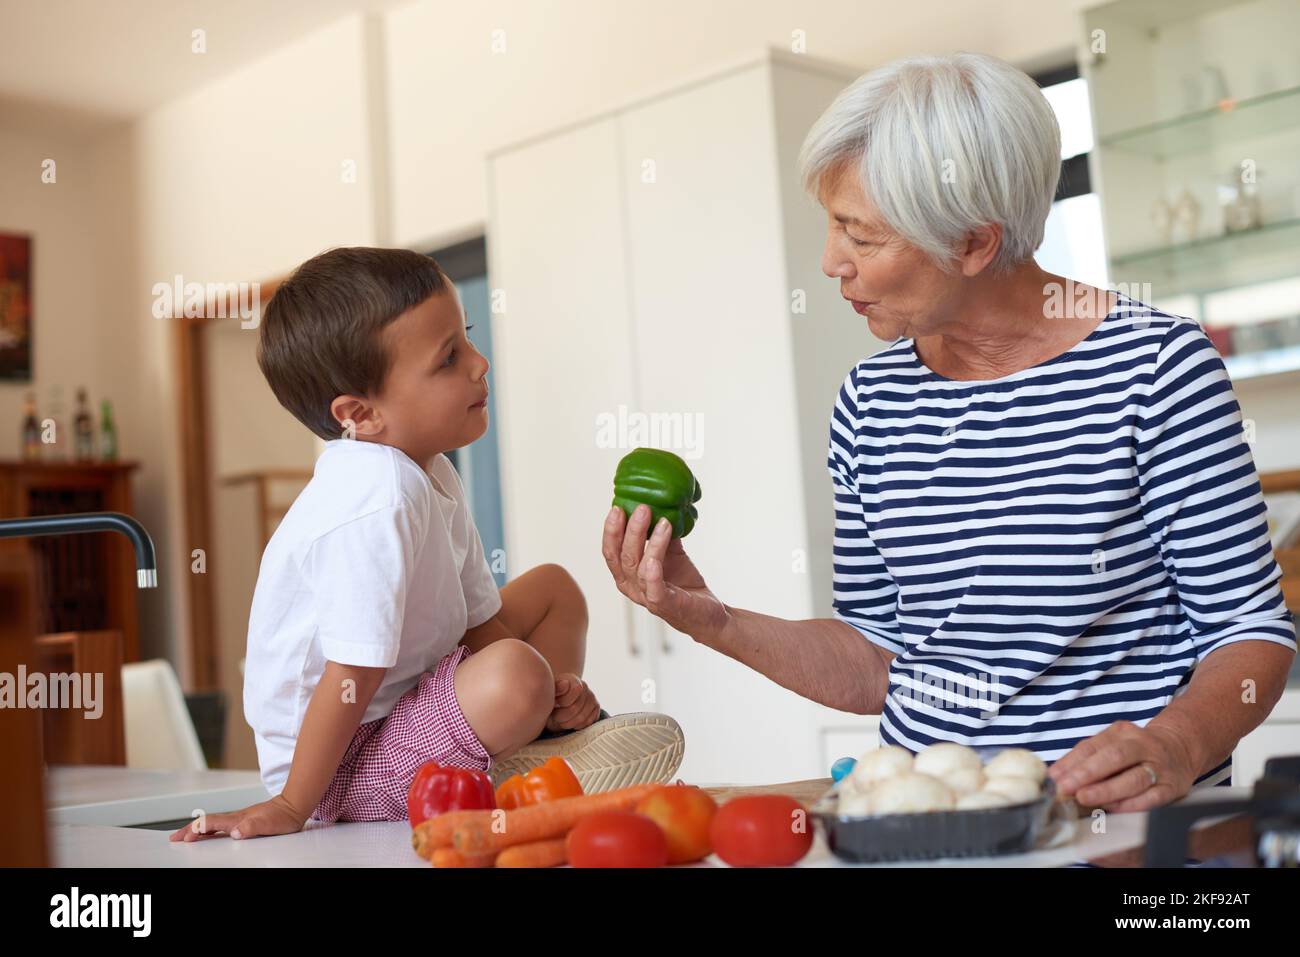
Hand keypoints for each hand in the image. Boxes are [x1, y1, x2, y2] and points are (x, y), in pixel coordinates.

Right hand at [168, 793, 308, 842]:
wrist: (294, 805)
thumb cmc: (283, 816)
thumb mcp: (269, 824)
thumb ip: (253, 827)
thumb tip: (235, 832)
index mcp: (238, 819)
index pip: (212, 824)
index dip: (197, 830)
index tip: (183, 837)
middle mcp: (236, 818)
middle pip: (208, 823)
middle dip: (189, 830)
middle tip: (174, 838)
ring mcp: (240, 819)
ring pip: (213, 824)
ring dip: (197, 830)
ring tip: (185, 836)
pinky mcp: (244, 821)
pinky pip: (222, 825)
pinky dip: (210, 829)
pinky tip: (209, 833)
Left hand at [545, 673, 599, 732]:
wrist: (556, 704)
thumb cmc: (551, 698)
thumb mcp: (550, 693)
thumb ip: (556, 688)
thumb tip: (566, 684)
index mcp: (573, 680)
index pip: (574, 692)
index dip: (562, 702)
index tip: (554, 704)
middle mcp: (585, 686)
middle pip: (574, 709)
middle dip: (561, 717)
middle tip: (554, 717)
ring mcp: (592, 697)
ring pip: (582, 718)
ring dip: (568, 723)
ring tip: (560, 720)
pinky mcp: (596, 708)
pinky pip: (588, 722)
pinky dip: (577, 726)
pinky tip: (570, 721)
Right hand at [602, 504, 729, 641]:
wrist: (707, 612)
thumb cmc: (683, 583)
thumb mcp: (671, 553)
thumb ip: (662, 535)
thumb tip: (661, 505)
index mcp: (627, 574)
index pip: (611, 551)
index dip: (611, 530)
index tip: (617, 507)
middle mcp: (630, 587)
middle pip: (621, 557)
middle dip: (628, 530)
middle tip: (641, 507)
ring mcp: (646, 597)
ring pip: (638, 568)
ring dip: (648, 542)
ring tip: (662, 521)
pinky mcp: (664, 605)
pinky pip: (654, 589)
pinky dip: (652, 572)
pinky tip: (655, 558)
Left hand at [1046, 720, 1199, 812]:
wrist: (1180, 749)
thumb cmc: (1136, 750)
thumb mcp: (1112, 743)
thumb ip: (1086, 757)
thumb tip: (1056, 776)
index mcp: (1122, 733)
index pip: (1093, 746)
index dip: (1071, 762)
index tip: (1054, 777)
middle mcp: (1143, 746)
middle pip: (1114, 757)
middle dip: (1087, 773)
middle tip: (1066, 787)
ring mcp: (1160, 767)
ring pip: (1134, 779)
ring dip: (1107, 790)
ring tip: (1084, 798)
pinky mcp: (1173, 787)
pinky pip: (1152, 798)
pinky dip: (1131, 805)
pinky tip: (1113, 808)